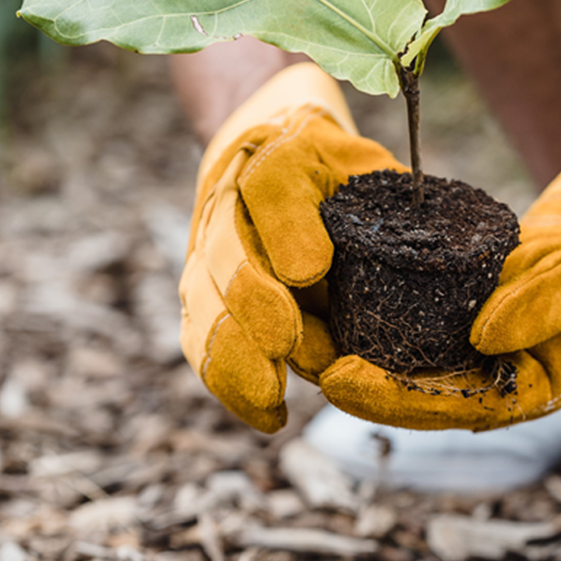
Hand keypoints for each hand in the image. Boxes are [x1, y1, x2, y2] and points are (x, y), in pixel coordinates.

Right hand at [179, 64, 401, 432]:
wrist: (271, 145)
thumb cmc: (330, 165)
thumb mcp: (357, 163)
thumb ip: (357, 199)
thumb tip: (310, 271)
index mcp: (269, 156)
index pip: (271, 181)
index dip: (284, 226)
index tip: (310, 269)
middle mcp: (225, 204)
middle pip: (225, 251)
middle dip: (251, 302)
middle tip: (283, 344)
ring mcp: (207, 253)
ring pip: (206, 304)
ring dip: (233, 351)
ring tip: (270, 396)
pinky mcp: (205, 295)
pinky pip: (203, 341)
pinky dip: (227, 381)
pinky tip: (265, 415)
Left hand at [314, 128, 560, 430]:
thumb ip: (542, 307)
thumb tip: (483, 336)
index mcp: (517, 392)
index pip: (442, 408)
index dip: (388, 399)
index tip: (338, 380)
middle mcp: (483, 385)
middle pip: (405, 396)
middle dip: (350, 381)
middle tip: (297, 355)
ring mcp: (465, 360)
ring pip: (396, 368)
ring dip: (346, 355)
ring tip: (296, 332)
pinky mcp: (449, 329)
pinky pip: (401, 334)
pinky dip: (364, 324)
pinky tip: (326, 307)